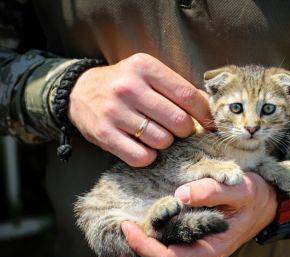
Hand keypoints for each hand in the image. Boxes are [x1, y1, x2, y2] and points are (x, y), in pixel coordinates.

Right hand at [69, 53, 211, 166]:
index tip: (210, 124)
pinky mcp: (104, 134)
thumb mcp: (149, 74)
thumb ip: (178, 88)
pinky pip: (142, 157)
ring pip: (162, 141)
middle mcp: (129, 87)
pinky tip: (145, 146)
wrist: (79, 93)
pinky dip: (149, 156)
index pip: (188, 95)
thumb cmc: (125, 84)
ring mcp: (114, 112)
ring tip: (157, 134)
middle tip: (179, 130)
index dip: (205, 114)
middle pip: (178, 121)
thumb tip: (210, 107)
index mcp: (144, 67)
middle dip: (185, 131)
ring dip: (166, 143)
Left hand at [118, 172, 277, 256]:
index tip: (126, 225)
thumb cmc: (251, 196)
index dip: (143, 246)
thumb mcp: (237, 189)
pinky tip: (140, 244)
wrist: (266, 204)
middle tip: (118, 241)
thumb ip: (210, 191)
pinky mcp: (196, 254)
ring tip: (122, 247)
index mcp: (211, 249)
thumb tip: (180, 195)